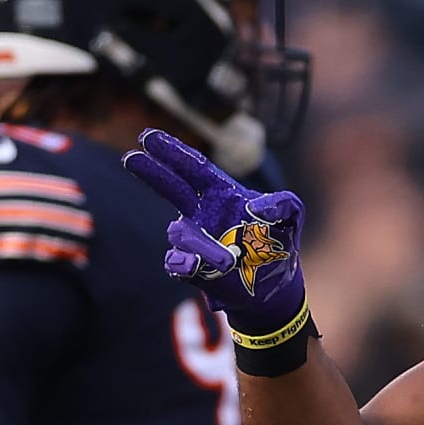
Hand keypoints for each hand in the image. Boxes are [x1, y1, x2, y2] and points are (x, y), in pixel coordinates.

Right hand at [123, 128, 307, 334]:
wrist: (275, 287)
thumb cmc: (279, 244)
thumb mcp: (292, 216)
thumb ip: (284, 202)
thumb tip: (257, 208)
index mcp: (223, 194)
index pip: (195, 168)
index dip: (173, 152)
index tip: (149, 137)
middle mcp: (203, 213)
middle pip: (172, 188)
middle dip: (153, 172)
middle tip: (131, 157)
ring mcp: (196, 240)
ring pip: (182, 234)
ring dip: (202, 245)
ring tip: (229, 261)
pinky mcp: (194, 268)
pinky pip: (177, 262)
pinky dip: (182, 262)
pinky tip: (192, 264)